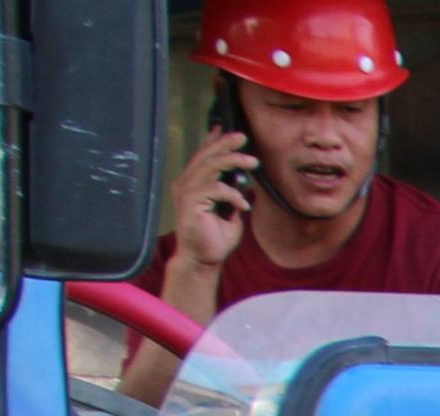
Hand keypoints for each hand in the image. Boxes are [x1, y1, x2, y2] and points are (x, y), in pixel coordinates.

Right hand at [168, 126, 253, 278]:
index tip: (230, 130)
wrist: (204, 260)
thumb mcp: (229, 212)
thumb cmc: (215, 238)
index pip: (204, 156)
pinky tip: (244, 204)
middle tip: (243, 137)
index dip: (215, 141)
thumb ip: (232, 194)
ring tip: (253, 162)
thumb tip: (243, 180)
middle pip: (206, 155)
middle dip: (226, 144)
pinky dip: (232, 194)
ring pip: (210, 166)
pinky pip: (214, 189)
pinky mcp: (190, 203)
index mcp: (193, 183)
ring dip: (233, 161)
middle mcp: (186, 184)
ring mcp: (186, 192)